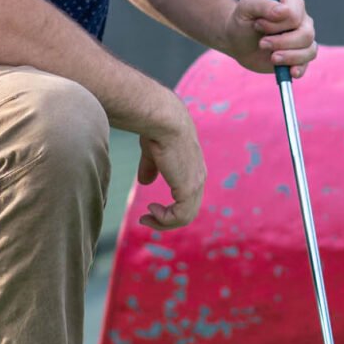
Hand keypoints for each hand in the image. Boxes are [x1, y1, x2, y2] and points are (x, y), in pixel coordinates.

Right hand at [135, 98, 205, 229]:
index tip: (150, 209)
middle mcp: (199, 178)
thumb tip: (145, 182)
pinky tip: (151, 211)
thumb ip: (151, 168)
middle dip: (167, 220)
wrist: (164, 120)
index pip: (189, 197)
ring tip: (146, 218)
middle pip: (189, 211)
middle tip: (146, 219)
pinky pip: (180, 216)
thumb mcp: (153, 152)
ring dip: (164, 222)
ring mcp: (196, 183)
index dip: (171, 208)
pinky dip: (165, 219)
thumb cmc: (157, 130)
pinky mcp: (188, 188)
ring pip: (186, 217)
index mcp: (193, 169)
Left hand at [225, 0, 316, 77]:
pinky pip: (306, 64)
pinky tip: (290, 72)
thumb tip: (284, 11)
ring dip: (289, 56)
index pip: (295, 16)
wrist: (238, 41)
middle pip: (306, 34)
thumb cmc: (243, 20)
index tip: (257, 25)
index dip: (276, 24)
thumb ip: (263, 4)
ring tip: (272, 57)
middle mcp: (302, 20)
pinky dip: (299, 69)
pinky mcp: (299, 57)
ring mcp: (303, 39)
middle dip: (282, 42)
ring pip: (309, 50)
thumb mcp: (246, 7)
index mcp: (292, 4)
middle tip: (262, 44)